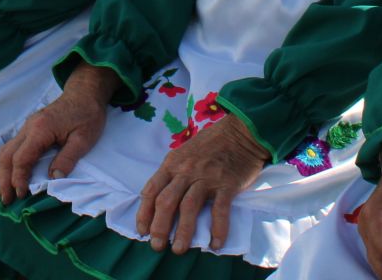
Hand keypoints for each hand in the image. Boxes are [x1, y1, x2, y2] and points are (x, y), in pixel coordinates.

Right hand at [0, 65, 114, 203]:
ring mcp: (28, 127)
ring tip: (5, 192)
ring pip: (7, 150)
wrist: (85, 93)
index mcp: (40, 130)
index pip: (21, 158)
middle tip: (6, 200)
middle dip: (4, 178)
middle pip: (6, 155)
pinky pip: (14, 147)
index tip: (22, 195)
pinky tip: (13, 176)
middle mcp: (29, 127)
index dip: (18, 179)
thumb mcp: (83, 140)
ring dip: (3, 171)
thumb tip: (53, 179)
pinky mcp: (31, 129)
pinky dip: (10, 163)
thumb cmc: (87, 115)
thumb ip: (67, 159)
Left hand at [136, 107, 270, 254]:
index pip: (152, 190)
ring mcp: (206, 177)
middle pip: (166, 201)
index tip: (142, 231)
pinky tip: (215, 244)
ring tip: (179, 249)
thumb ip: (173, 172)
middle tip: (156, 246)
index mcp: (172, 163)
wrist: (240, 132)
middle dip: (159, 227)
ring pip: (189, 207)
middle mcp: (186, 171)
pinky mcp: (227, 184)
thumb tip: (160, 198)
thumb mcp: (184, 152)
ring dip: (183, 231)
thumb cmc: (210, 143)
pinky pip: (220, 209)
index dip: (144, 213)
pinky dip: (217, 228)